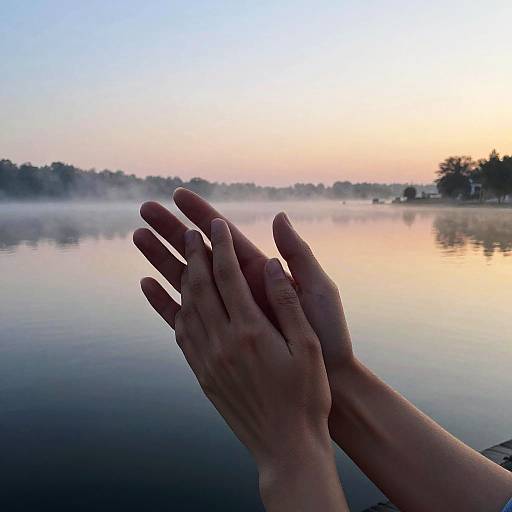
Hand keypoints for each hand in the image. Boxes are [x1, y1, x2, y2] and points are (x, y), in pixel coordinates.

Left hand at [138, 218, 346, 510]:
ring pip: (184, 305)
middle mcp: (223, 341)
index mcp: (252, 330)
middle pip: (199, 285)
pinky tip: (155, 290)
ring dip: (174, 273)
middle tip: (183, 226)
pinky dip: (165, 306)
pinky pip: (179, 331)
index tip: (213, 222)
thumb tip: (270, 263)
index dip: (219, 245)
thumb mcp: (306, 346)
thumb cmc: (305, 395)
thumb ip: (286, 302)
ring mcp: (208, 358)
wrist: (286, 445)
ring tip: (167, 249)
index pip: (228, 275)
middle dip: (191, 251)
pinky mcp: (202, 373)